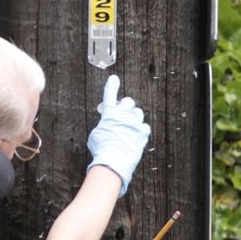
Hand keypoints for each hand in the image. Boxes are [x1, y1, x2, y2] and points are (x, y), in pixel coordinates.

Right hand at [86, 75, 150, 195]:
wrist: (113, 161)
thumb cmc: (101, 150)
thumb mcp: (96, 135)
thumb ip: (104, 126)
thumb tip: (108, 126)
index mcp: (108, 114)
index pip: (109, 95)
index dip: (112, 86)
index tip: (114, 78)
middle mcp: (122, 115)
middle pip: (128, 102)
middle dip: (126, 107)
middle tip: (123, 114)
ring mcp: (134, 123)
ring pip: (138, 113)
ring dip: (134, 117)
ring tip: (129, 127)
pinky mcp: (143, 132)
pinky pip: (144, 126)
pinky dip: (140, 130)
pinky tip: (135, 136)